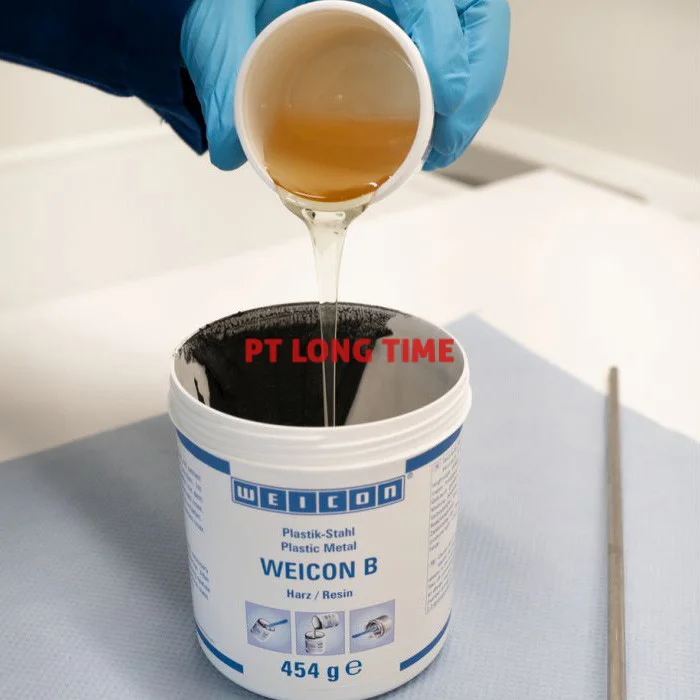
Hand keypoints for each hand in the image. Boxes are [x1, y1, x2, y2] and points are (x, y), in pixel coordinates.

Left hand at [182, 0, 509, 171]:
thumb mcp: (224, 2)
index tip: (440, 98)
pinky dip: (459, 91)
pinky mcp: (421, 15)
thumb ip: (222, 59)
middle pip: (478, 17)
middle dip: (473, 87)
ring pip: (480, 33)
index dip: (447, 45)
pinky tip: (434, 125)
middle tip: (441, 145)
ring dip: (472, 96)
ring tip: (439, 147)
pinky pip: (464, 45)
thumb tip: (229, 148)